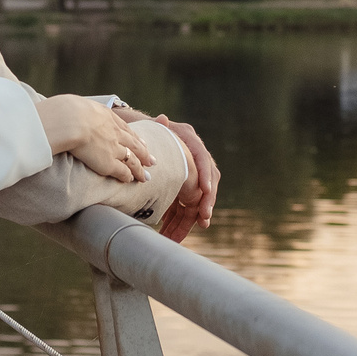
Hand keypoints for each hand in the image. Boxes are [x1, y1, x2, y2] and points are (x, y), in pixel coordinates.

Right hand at [38, 94, 155, 184]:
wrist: (69, 120)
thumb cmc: (65, 110)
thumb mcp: (76, 103)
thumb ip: (78, 109)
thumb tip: (69, 109)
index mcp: (107, 116)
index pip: (124, 128)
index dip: (134, 137)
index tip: (142, 142)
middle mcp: (114, 132)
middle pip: (134, 144)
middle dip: (144, 153)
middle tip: (152, 161)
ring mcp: (113, 147)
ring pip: (132, 159)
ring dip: (140, 168)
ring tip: (146, 176)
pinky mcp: (108, 163)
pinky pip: (122, 171)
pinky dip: (128, 176)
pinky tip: (131, 180)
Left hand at [119, 108, 218, 242]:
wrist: (149, 141)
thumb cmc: (153, 134)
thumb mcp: (156, 130)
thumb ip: (159, 128)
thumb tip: (162, 119)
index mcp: (193, 146)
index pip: (204, 162)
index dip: (206, 176)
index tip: (205, 190)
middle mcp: (197, 163)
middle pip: (207, 186)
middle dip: (205, 204)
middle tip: (204, 219)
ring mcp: (192, 180)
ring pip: (195, 203)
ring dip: (190, 221)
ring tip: (182, 235)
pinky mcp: (184, 193)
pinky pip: (185, 210)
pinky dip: (181, 223)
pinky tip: (173, 237)